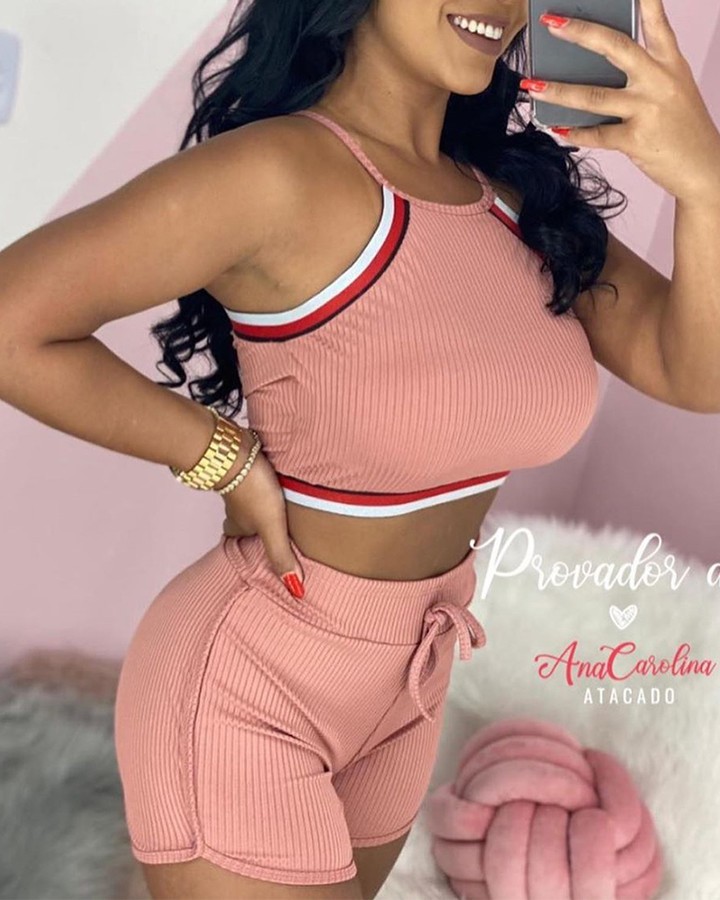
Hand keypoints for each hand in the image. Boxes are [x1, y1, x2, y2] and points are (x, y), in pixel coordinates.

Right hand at [220, 429, 304, 597]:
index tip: (256, 558)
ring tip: (277, 510)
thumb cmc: (251, 488)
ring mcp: (241, 486)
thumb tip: (295, 588)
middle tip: (267, 534)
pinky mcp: (248, 467)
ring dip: (260, 505)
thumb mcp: (271, 527)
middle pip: (244, 523)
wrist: (235, 449)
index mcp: (239, 526)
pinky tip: (277, 480)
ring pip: (249, 501)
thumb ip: (281, 555)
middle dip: (254, 528)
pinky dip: (263, 483)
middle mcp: (237, 509)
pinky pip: (254, 479)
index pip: (239, 544)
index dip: (247, 551)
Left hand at [521, 0, 719, 202]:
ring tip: (533, 86)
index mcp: (670, 63)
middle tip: (550, 23)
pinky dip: (574, 132)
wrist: (702, 166)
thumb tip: (593, 70)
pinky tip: (558, 128)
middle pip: (614, 48)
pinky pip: (596, 134)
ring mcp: (647, 110)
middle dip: (579, 32)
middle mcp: (658, 81)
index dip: (642, 0)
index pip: (655, 22)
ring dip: (557, 91)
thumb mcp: (673, 89)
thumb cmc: (682, 126)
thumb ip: (642, 74)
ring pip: (593, 96)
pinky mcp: (636, 140)